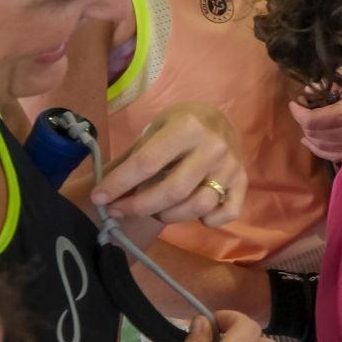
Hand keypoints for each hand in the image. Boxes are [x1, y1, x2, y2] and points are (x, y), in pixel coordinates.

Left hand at [97, 103, 245, 226]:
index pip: (147, 163)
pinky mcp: (243, 183)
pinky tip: (193, 213)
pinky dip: (208, 220)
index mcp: (187, 128)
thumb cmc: (180, 124)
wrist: (219, 120)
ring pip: (198, 206)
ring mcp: (231, 168)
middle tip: (118, 211)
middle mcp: (213, 148)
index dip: (118, 184)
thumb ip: (134, 159)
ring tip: (154, 210)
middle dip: (138, 206)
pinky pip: (227, 214)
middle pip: (172, 191)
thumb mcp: (155, 129)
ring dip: (168, 215)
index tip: (99, 198)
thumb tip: (104, 193)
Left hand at [289, 91, 341, 162]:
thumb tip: (310, 90)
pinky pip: (330, 155)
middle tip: (303, 108)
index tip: (295, 103)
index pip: (311, 120)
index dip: (298, 112)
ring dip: (308, 134)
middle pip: (313, 133)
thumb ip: (330, 83)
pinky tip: (309, 141)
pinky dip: (316, 148)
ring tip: (305, 123)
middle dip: (302, 120)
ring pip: (319, 145)